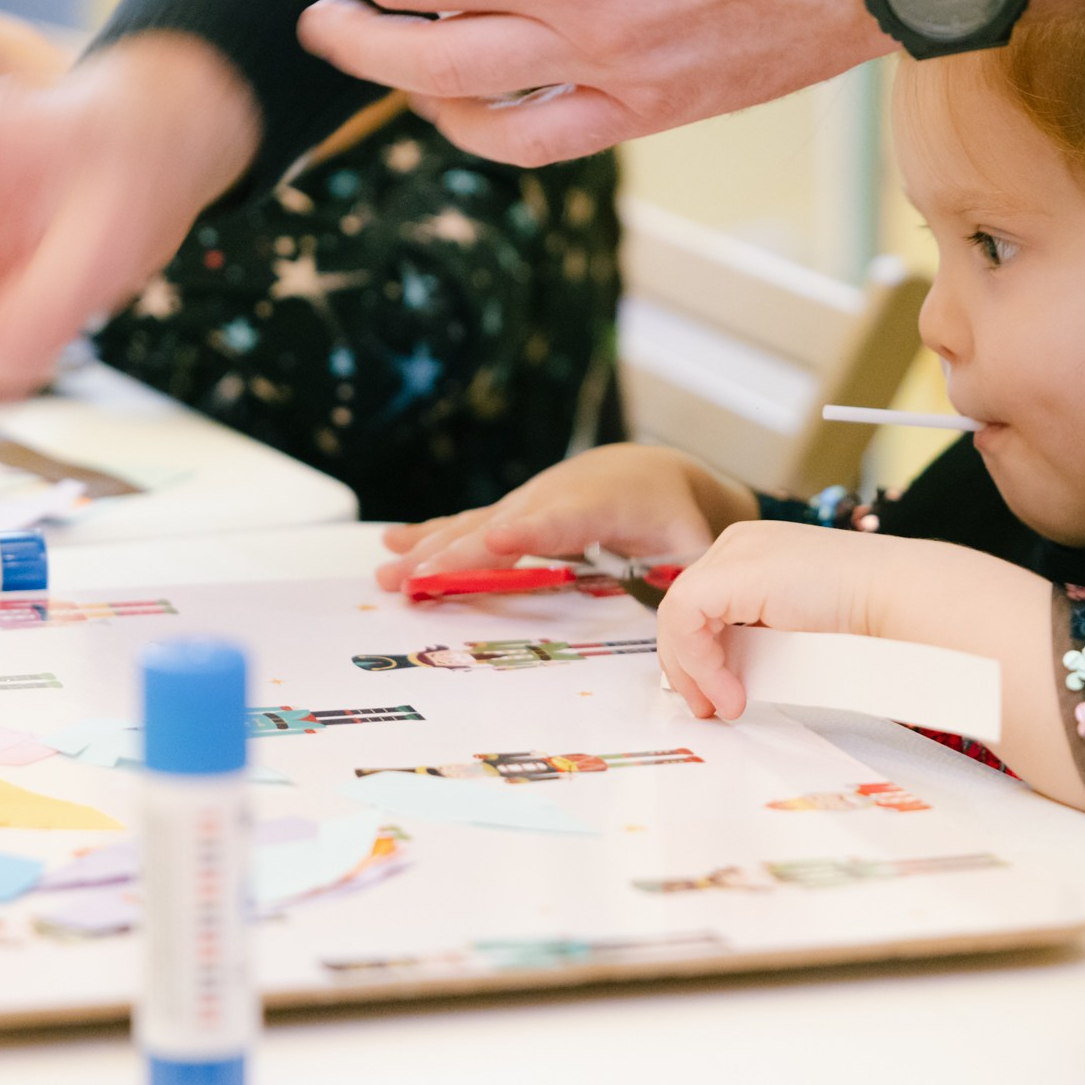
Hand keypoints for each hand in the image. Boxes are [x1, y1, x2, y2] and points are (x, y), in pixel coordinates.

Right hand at [374, 444, 759, 590]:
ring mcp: (528, 502)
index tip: (496, 539)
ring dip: (429, 549)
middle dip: (457, 552)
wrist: (654, 472)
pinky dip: (430, 535)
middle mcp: (554, 497)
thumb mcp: (694, 540)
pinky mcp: (513, 511)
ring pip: (473, 525)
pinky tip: (392, 546)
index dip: (528, 530)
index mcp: (603, 503)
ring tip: (389, 573)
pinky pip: (467, 524)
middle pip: (500, 526)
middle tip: (415, 578)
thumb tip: (686, 612)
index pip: (562, 519)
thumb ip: (687, 572)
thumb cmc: (673, 513)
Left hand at [655, 523, 979, 718]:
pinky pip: (686, 618)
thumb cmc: (866, 616)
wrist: (897, 596)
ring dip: (695, 671)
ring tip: (723, 705)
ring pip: (678, 615)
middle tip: (708, 707)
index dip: (698, 654)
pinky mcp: (732, 572)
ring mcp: (736, 552)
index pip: (703, 604)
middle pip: (685, 609)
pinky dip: (700, 662)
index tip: (714, 696)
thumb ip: (760, 643)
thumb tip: (728, 681)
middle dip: (688, 666)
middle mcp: (741, 545)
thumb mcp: (796, 631)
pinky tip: (728, 690)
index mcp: (756, 553)